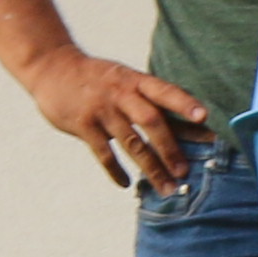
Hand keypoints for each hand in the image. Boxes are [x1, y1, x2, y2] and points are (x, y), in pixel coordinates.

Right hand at [30, 49, 211, 188]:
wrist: (53, 68)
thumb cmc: (100, 79)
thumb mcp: (126, 80)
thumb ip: (153, 101)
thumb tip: (195, 125)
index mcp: (136, 80)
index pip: (165, 91)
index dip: (184, 103)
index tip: (204, 116)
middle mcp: (121, 93)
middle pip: (151, 121)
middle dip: (170, 148)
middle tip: (185, 172)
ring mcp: (102, 110)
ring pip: (131, 143)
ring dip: (151, 168)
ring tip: (166, 188)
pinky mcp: (84, 125)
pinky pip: (104, 154)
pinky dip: (116, 171)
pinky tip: (126, 184)